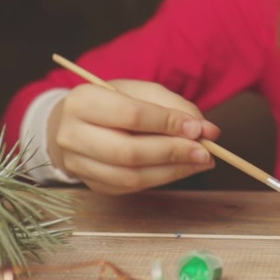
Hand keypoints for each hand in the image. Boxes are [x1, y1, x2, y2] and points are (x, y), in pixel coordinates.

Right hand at [47, 80, 219, 194]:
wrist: (73, 123)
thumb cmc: (112, 102)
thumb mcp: (140, 91)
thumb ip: (173, 107)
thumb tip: (207, 131)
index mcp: (82, 101)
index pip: (131, 115)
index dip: (168, 123)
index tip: (199, 128)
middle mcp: (72, 135)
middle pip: (129, 151)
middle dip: (173, 152)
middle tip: (206, 152)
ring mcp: (78, 164)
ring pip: (131, 176)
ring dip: (172, 171)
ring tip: (200, 162)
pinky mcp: (90, 184)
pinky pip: (130, 188)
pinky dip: (161, 179)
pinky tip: (181, 169)